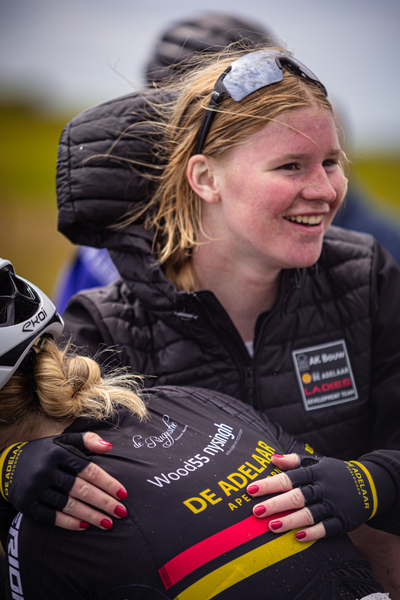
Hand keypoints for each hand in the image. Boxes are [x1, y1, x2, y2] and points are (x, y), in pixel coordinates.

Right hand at [0, 433, 127, 530]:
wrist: (7, 466)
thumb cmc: (45, 453)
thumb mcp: (63, 440)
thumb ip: (87, 440)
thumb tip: (109, 447)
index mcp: (58, 452)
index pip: (89, 470)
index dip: (107, 483)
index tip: (123, 494)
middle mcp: (45, 470)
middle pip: (80, 489)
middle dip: (103, 502)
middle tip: (121, 512)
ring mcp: (35, 488)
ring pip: (68, 505)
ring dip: (90, 516)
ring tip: (108, 523)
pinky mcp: (27, 504)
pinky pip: (51, 517)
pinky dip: (69, 523)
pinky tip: (85, 526)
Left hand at [247, 454, 376, 541]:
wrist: (370, 485)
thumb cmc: (334, 473)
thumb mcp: (317, 462)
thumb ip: (294, 461)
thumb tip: (272, 458)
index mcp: (315, 472)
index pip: (289, 477)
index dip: (270, 484)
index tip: (251, 489)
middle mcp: (324, 488)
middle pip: (297, 497)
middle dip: (276, 504)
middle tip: (256, 511)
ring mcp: (334, 505)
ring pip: (310, 514)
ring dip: (290, 521)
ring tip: (271, 526)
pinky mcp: (343, 521)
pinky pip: (327, 528)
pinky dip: (313, 533)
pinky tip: (298, 537)